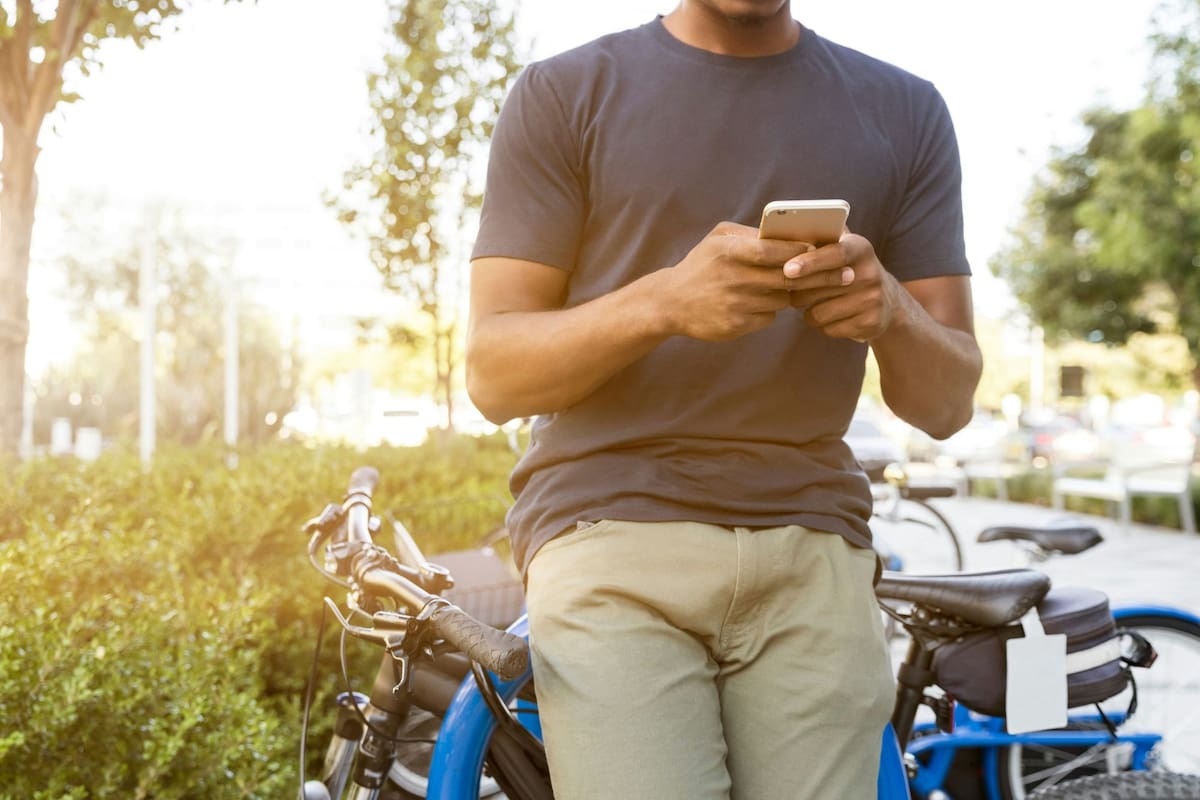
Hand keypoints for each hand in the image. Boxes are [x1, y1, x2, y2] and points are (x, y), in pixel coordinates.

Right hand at [656, 222, 810, 341]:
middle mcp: (732, 278)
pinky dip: (768, 311)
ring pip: (781, 299)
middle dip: (810, 276)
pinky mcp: (735, 325)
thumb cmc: (701, 265)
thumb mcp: (718, 239)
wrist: (670, 302)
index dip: (797, 251)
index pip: (771, 251)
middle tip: (828, 273)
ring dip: (784, 294)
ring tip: (773, 288)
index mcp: (728, 251)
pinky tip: (755, 304)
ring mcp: (734, 304)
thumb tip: (789, 236)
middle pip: (785, 278)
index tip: (815, 250)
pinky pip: (769, 318)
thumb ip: (750, 234)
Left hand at [781, 231, 902, 341]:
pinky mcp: (871, 323)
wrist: (887, 301)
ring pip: (819, 312)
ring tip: (813, 302)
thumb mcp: (842, 248)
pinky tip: (829, 316)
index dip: (810, 262)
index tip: (787, 269)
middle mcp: (871, 273)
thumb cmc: (849, 270)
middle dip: (797, 289)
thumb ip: (820, 238)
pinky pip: (828, 329)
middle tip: (789, 287)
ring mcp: (873, 300)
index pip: (835, 253)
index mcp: (861, 248)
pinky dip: (821, 325)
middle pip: (819, 287)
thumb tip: (783, 229)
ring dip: (807, 310)